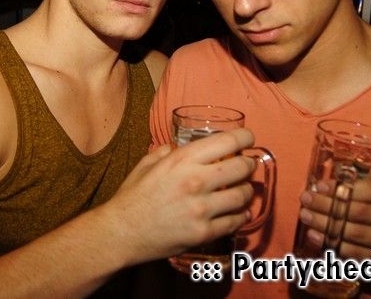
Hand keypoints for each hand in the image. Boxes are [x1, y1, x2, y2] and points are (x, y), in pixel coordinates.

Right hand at [103, 127, 257, 264]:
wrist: (121, 232)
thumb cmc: (131, 197)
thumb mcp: (146, 164)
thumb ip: (165, 151)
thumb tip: (177, 146)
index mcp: (182, 159)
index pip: (228, 141)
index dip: (245, 137)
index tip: (248, 139)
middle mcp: (196, 180)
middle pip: (243, 167)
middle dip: (249, 165)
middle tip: (246, 167)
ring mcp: (201, 208)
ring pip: (243, 195)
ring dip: (246, 191)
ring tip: (241, 191)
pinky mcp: (203, 232)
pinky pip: (235, 221)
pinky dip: (241, 216)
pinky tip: (239, 214)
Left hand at [298, 179, 370, 265]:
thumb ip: (362, 188)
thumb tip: (322, 187)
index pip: (370, 190)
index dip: (341, 188)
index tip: (319, 186)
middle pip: (359, 213)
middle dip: (327, 206)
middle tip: (305, 200)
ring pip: (355, 235)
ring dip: (325, 225)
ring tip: (305, 216)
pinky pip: (357, 254)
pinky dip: (334, 245)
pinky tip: (317, 237)